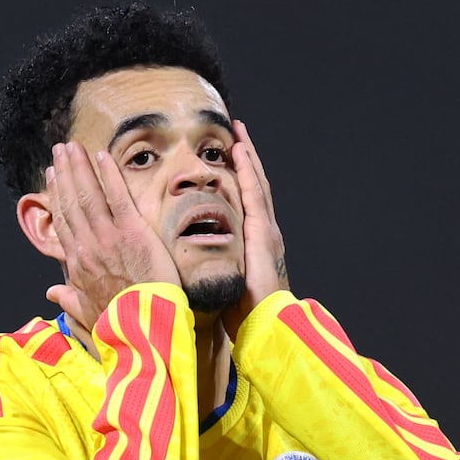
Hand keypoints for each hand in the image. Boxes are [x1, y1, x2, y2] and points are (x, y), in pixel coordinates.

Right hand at [44, 141, 180, 329]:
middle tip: (59, 150)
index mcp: (77, 264)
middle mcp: (88, 247)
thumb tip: (52, 293)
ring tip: (72, 147)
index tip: (53, 178)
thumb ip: (69, 299)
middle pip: (72, 202)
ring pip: (89, 195)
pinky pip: (119, 198)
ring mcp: (109, 238)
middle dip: (65, 173)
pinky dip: (109, 176)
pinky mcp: (133, 233)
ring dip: (79, 168)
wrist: (142, 331)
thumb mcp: (87, 314)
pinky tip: (102, 157)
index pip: (64, 223)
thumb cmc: (118, 325)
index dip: (57, 197)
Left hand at [222, 120, 287, 339]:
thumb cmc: (243, 313)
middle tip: (237, 135)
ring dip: (248, 157)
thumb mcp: (225, 285)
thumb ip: (214, 270)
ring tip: (239, 134)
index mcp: (255, 244)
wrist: (265, 326)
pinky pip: (255, 194)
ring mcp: (266, 229)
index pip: (245, 204)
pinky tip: (241, 152)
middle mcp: (264, 232)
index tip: (229, 159)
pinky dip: (249, 171)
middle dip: (246, 161)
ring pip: (256, 184)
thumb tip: (193, 267)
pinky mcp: (263, 232)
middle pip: (254, 187)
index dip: (238, 181)